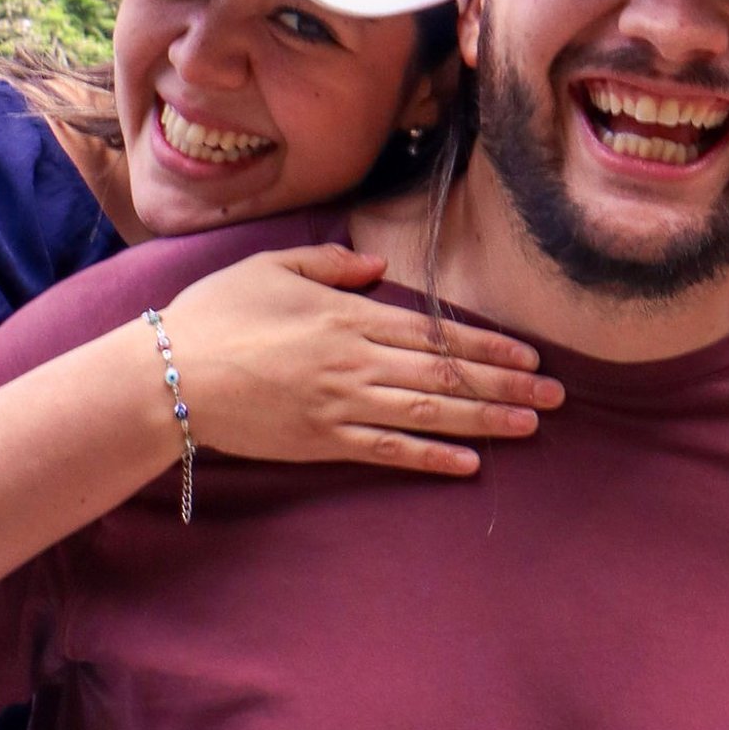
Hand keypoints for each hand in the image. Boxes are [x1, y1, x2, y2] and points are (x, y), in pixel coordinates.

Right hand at [158, 244, 563, 475]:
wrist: (170, 376)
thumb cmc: (216, 316)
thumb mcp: (272, 268)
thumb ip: (329, 264)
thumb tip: (379, 269)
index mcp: (348, 314)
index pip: (434, 333)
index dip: (487, 347)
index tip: (529, 356)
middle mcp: (357, 359)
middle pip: (445, 375)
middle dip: (507, 385)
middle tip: (558, 397)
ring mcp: (343, 404)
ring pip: (429, 413)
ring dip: (485, 420)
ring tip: (531, 426)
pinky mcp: (324, 441)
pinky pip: (389, 452)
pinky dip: (431, 459)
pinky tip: (469, 465)